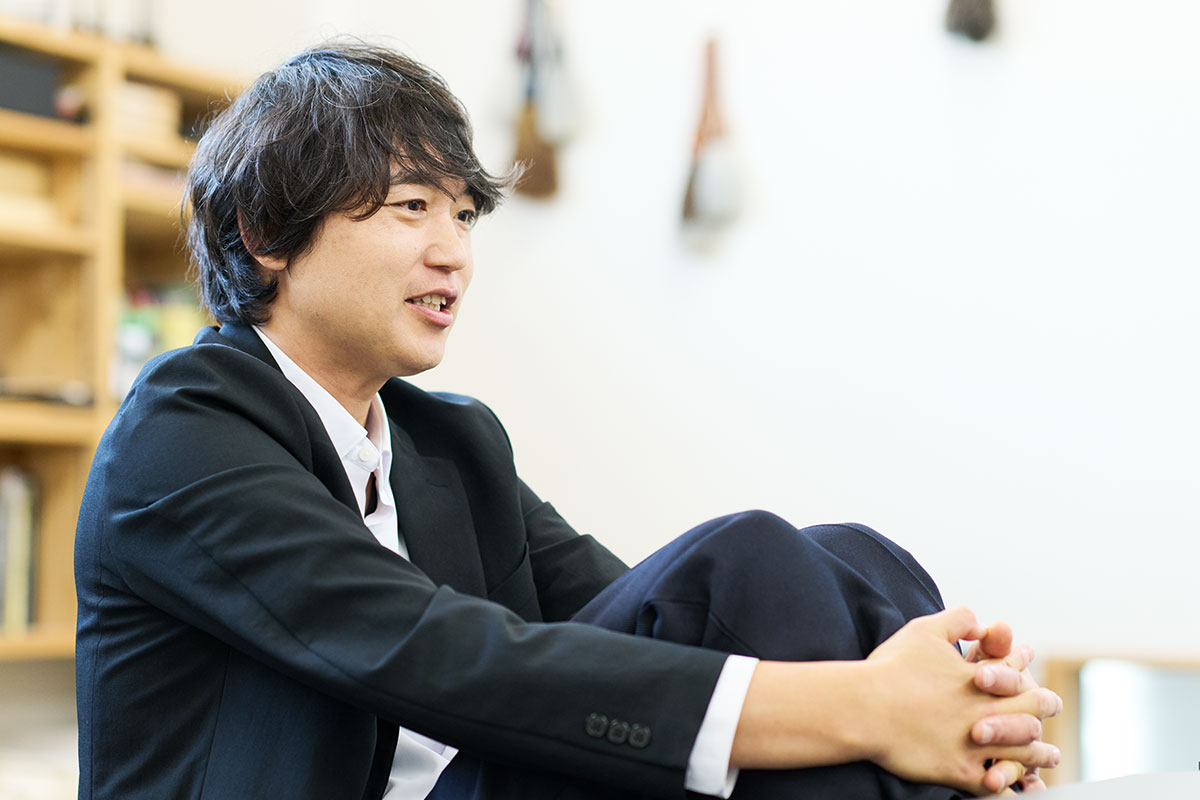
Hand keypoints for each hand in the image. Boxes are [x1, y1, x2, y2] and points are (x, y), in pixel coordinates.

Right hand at [862, 607, 1060, 794]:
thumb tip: (983, 623)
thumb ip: (959, 620)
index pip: (1016, 671)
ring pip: (1024, 752)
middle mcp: (987, 711)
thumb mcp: (925, 630)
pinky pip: (996, 786)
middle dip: (1044, 708)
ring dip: (1038, 754)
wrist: (865, 708)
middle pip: (1032, 712)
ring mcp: (978, 744)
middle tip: (1051, 707)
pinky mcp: (961, 772)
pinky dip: (1008, 786)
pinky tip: (1010, 784)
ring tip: (1046, 756)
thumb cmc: (892, 668)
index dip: (1024, 666)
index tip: (1028, 663)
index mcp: (981, 679)